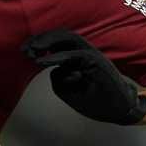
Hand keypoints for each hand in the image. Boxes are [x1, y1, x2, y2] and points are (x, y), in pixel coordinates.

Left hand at [21, 29, 145, 124]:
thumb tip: (53, 70)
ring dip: (48, 42)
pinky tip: (44, 62)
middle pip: (62, 36)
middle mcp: (86, 52)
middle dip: (41, 39)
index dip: (40, 43)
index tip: (24, 50)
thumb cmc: (97, 101)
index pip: (58, 42)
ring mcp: (93, 55)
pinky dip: (58, 57)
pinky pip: (76, 55)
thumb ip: (58, 79)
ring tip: (33, 50)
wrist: (121, 109)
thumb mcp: (69, 91)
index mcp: (79, 56)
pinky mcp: (98, 62)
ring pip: (69, 39)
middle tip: (24, 48)